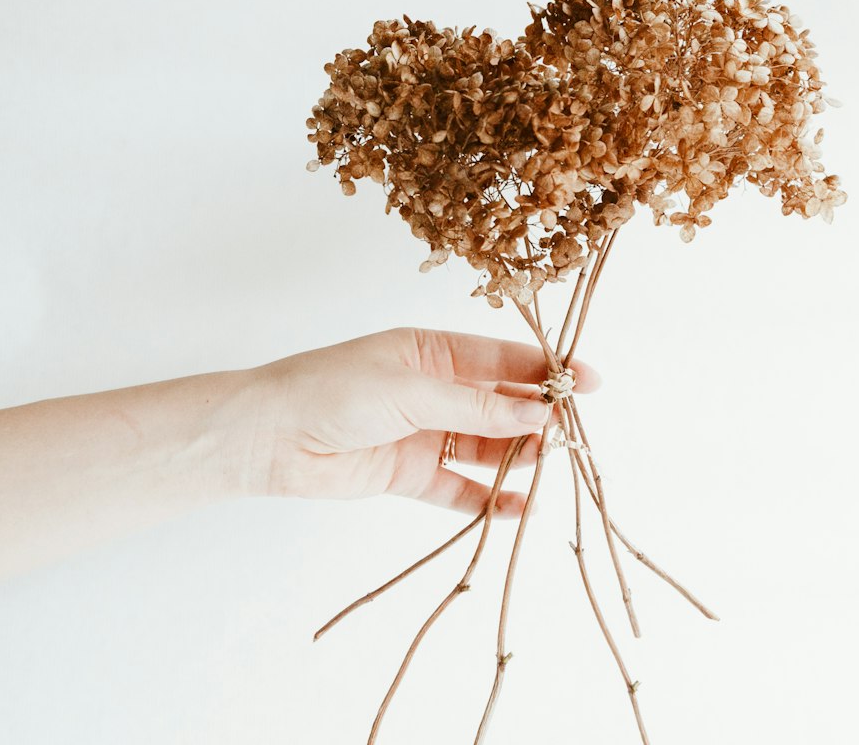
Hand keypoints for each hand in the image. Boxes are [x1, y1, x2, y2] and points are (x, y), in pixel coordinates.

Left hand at [238, 327, 599, 517]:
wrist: (271, 436)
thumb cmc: (334, 390)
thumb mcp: (410, 388)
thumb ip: (475, 404)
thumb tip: (536, 409)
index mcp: (432, 351)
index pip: (501, 357)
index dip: (546, 368)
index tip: (588, 382)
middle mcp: (433, 389)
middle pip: (499, 403)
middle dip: (536, 416)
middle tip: (568, 433)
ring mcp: (423, 432)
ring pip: (485, 445)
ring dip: (516, 455)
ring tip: (546, 464)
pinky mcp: (409, 473)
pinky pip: (459, 487)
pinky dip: (487, 498)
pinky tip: (516, 508)